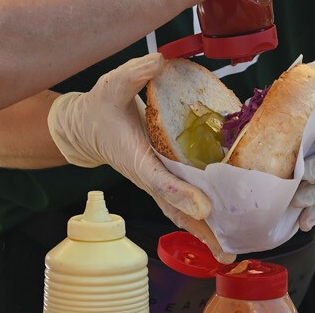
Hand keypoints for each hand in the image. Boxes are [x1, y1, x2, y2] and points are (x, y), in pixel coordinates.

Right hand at [47, 54, 232, 260]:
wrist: (84, 129)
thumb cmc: (99, 109)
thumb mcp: (110, 86)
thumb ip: (133, 73)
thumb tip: (158, 61)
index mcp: (136, 157)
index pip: (158, 178)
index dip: (180, 192)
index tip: (203, 205)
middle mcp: (148, 175)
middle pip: (176, 208)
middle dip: (200, 230)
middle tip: (227, 251)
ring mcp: (156, 182)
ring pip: (181, 212)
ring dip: (204, 232)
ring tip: (230, 253)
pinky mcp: (162, 180)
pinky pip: (183, 203)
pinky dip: (202, 218)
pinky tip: (224, 228)